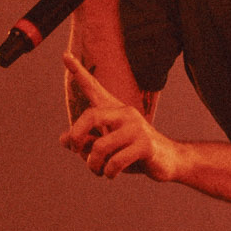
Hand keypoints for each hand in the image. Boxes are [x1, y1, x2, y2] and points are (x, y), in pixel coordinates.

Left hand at [63, 57, 180, 180]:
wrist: (166, 161)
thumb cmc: (133, 153)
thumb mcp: (106, 148)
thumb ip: (86, 142)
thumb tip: (64, 139)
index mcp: (115, 110)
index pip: (94, 88)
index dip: (79, 73)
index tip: (64, 56)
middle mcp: (125, 113)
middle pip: (90, 117)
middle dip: (77, 137)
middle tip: (76, 151)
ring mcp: (136, 128)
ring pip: (100, 146)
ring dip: (93, 164)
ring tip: (98, 171)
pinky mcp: (145, 145)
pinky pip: (115, 161)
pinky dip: (108, 172)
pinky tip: (111, 174)